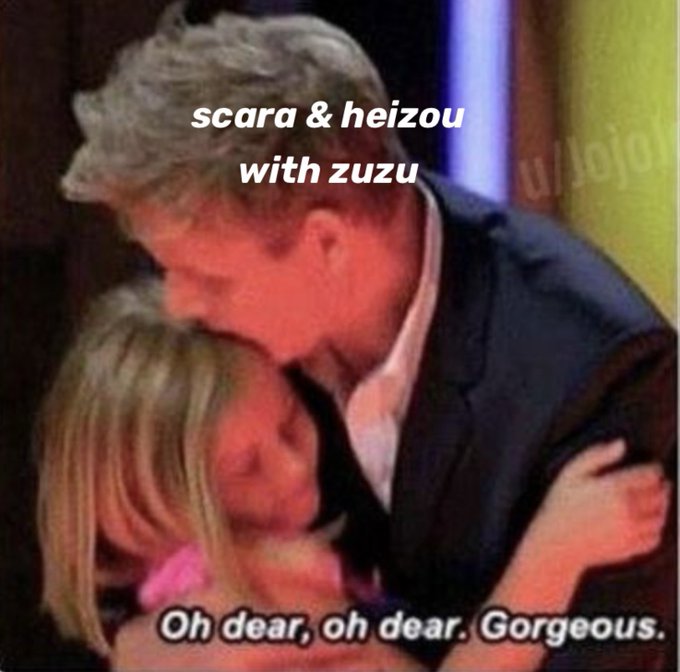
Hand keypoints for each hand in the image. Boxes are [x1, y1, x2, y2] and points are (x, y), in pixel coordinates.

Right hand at [527, 440, 669, 573]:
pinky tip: (651, 522)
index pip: (649, 475)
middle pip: (659, 495)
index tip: (654, 466)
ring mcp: (630, 531)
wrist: (554, 543)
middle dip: (662, 486)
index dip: (655, 468)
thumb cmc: (560, 505)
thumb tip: (621, 444)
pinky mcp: (630, 548)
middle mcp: (627, 510)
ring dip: (663, 506)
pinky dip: (658, 529)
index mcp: (614, 488)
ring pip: (660, 516)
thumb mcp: (571, 473)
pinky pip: (655, 538)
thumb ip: (596, 455)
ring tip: (658, 500)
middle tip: (660, 482)